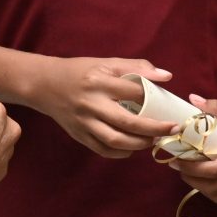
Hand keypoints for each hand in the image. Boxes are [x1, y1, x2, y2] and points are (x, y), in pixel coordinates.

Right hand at [34, 56, 172, 157]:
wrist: (45, 85)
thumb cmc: (81, 72)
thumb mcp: (106, 63)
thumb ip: (137, 67)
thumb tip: (167, 76)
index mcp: (100, 82)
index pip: (134, 92)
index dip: (155, 99)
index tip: (169, 106)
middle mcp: (91, 104)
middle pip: (127, 123)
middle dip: (154, 129)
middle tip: (171, 129)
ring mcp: (84, 122)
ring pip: (115, 140)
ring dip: (138, 144)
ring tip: (152, 140)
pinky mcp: (78, 135)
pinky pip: (102, 150)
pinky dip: (120, 153)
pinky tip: (132, 148)